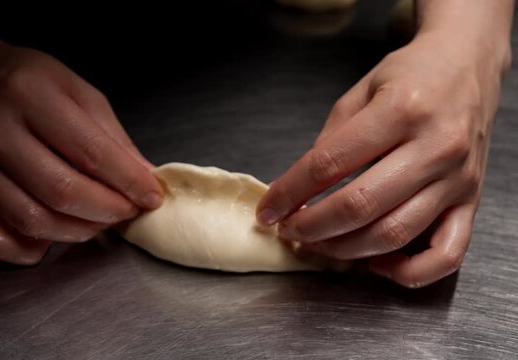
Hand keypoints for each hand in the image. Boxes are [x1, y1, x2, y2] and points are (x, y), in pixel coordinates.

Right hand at [0, 45, 162, 264]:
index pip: (89, 152)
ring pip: (32, 221)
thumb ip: (113, 138)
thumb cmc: (31, 82)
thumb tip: (144, 180)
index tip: (151, 196)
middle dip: (108, 210)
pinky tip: (55, 233)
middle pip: (61, 191)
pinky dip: (32, 249)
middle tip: (129, 211)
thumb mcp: (79, 92)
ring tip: (100, 221)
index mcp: (29, 94)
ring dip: (79, 231)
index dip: (128, 181)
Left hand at [257, 32, 505, 287]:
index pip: (329, 164)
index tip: (267, 210)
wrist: (468, 63)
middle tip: (288, 230)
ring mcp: (457, 179)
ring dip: (345, 249)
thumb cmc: (410, 76)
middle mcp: (435, 146)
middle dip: (311, 227)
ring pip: (394, 233)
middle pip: (359, 205)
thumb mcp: (360, 92)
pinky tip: (377, 265)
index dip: (289, 192)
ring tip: (317, 244)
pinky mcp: (471, 202)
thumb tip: (299, 190)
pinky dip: (408, 272)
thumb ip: (330, 141)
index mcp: (400, 110)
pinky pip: (446, 255)